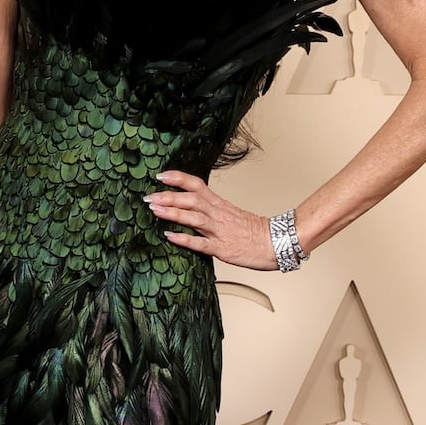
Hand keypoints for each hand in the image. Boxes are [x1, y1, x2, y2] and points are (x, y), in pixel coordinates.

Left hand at [143, 169, 281, 270]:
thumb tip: (192, 207)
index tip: (161, 175)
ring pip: (193, 218)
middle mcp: (218, 215)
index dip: (178, 179)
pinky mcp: (223, 248)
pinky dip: (184, 239)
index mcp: (220, 204)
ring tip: (154, 210)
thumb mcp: (232, 214)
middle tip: (149, 196)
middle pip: (191, 200)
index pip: (197, 185)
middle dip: (168, 196)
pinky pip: (201, 243)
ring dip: (172, 213)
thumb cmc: (255, 231)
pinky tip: (169, 236)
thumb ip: (212, 210)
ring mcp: (220, 231)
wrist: (276, 243)